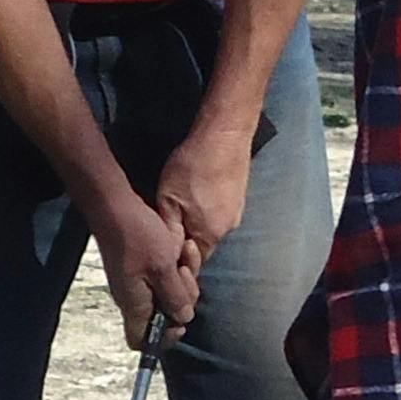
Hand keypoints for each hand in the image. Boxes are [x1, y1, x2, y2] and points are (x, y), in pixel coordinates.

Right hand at [90, 188, 203, 344]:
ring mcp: (135, 282)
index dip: (164, 338)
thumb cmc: (137, 235)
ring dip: (182, 276)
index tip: (181, 319)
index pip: (142, 341)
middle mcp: (132, 297)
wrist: (115, 206)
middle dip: (182, 298)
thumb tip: (183, 319)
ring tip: (184, 252)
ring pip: (167, 293)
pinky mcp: (140, 267)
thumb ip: (175, 297)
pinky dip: (175, 265)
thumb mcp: (163, 267)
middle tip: (184, 273)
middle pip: (162, 316)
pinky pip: (164, 276)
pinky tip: (180, 245)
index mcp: (134, 304)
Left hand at [156, 118, 255, 257]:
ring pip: (211, 230)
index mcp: (209, 235)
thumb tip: (169, 253)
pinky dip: (207, 212)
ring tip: (181, 207)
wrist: (224, 136)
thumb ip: (170, 230)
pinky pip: (220, 214)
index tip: (161, 250)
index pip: (193, 263)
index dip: (177, 261)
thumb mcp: (168, 199)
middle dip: (186, 243)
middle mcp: (227, 229)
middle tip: (166, 226)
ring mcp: (236, 214)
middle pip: (203, 247)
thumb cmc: (193, 167)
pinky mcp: (239, 199)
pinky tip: (197, 196)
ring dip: (196, 225)